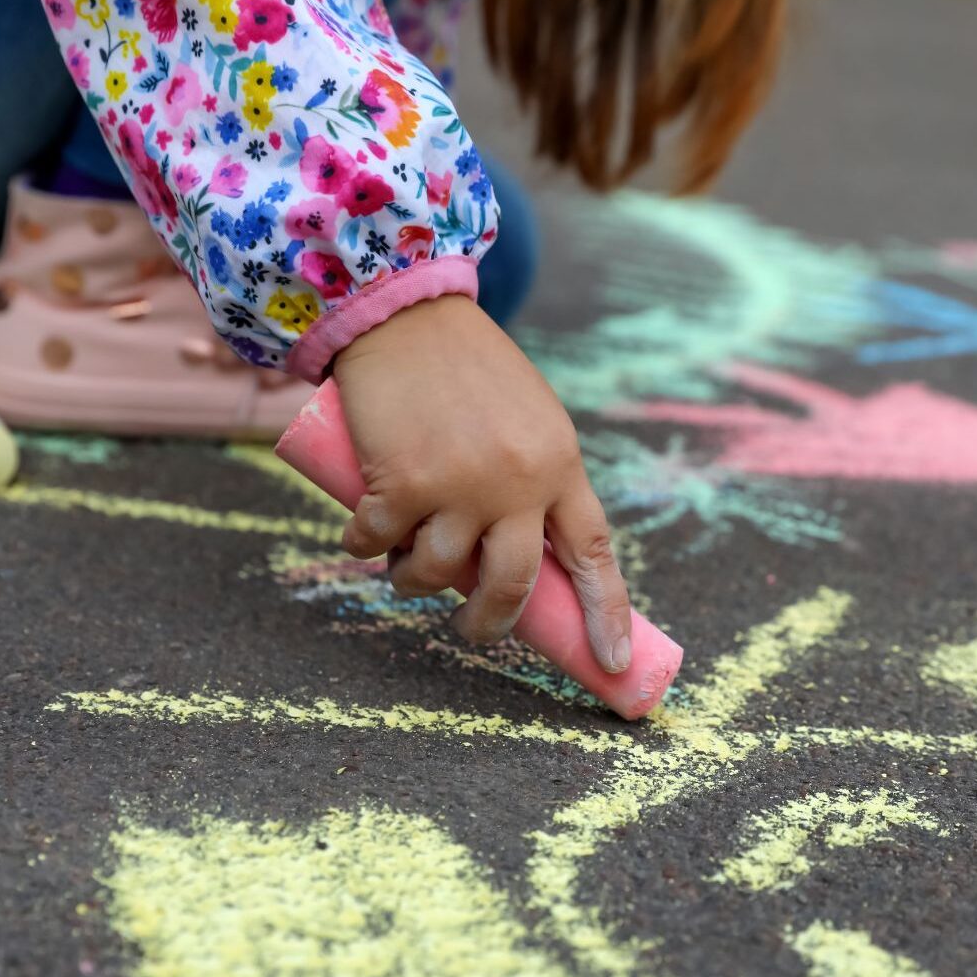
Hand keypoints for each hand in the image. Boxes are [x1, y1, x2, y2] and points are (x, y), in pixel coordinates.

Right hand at [333, 295, 632, 672]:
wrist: (407, 313)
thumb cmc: (470, 371)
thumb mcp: (530, 421)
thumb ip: (536, 482)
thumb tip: (516, 563)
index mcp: (561, 465)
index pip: (592, 553)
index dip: (606, 613)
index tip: (613, 663)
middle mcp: (517, 480)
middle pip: (512, 584)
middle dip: (490, 622)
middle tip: (475, 629)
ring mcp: (459, 483)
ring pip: (437, 573)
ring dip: (414, 581)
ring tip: (406, 563)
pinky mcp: (401, 482)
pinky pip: (379, 544)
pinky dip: (365, 545)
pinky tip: (363, 533)